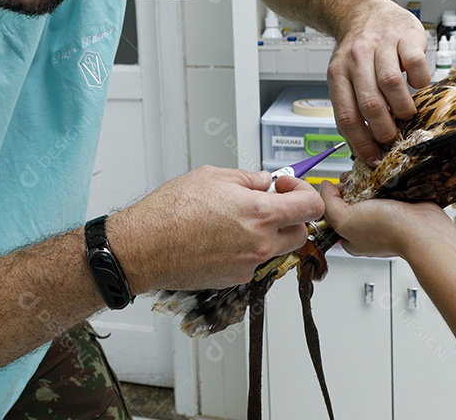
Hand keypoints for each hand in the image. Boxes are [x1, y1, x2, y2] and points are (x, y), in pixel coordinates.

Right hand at [110, 167, 324, 292]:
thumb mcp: (212, 177)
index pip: (310, 207)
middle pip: (300, 232)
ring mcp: (248, 264)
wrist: (145, 246)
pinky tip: (223, 237)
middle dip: (290, 216)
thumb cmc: (171, 211)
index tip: (288, 187)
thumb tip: (263, 182)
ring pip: (277, 249)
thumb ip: (246, 179)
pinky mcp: (235, 278)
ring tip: (241, 219)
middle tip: (271, 203)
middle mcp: (260, 243)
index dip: (305, 193)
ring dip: (270, 233)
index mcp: (260, 213)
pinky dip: (247, 249)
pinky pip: (253, 261)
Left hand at [320, 181, 450, 258]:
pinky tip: (383, 174)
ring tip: (370, 173)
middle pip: (351, 198)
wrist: (424, 229)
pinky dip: (384, 179)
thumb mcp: (345, 220)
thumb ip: (328, 204)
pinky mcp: (400, 204)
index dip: (332, 195)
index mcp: (351, 237)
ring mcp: (385, 215)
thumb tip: (324, 187)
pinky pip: (386, 186)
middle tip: (355, 178)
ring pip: (369, 190)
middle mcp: (367, 227)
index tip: (337, 185)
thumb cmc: (388, 231)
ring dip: (368, 179)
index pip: (333, 211)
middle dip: (351, 184)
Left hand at [328, 0, 429, 164]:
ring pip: (390, 85)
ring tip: (407, 114)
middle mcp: (356, 60)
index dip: (360, 142)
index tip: (373, 158)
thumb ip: (352, 104)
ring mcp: (381, 46)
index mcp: (338, 75)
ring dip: (403, 108)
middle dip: (384, 130)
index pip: (346, 116)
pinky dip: (420, 81)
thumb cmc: (359, 53)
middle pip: (369, 104)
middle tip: (393, 139)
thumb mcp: (345, 76)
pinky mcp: (405, 36)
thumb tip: (364, 146)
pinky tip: (417, 84)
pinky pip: (415, 64)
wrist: (365, 11)